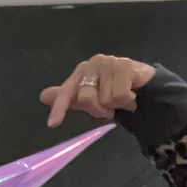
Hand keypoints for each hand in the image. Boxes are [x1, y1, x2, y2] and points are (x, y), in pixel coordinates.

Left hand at [41, 54, 155, 125]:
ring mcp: (109, 62)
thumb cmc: (112, 91)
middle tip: (109, 108)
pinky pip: (120, 95)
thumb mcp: (88, 98)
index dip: (59, 108)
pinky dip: (127, 102)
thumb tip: (43, 96)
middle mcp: (92, 63)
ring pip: (105, 99)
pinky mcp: (125, 65)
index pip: (67, 93)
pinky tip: (132, 96)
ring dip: (116, 105)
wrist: (144, 85)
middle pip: (86, 98)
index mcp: (80, 71)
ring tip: (123, 98)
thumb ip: (67, 98)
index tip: (53, 124)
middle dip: (99, 109)